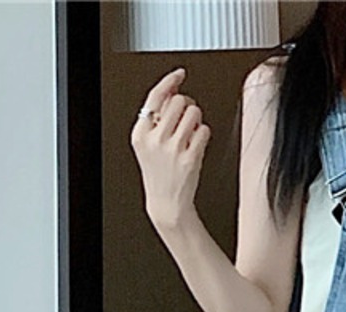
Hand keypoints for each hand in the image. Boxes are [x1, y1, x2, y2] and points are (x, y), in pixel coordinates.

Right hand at [130, 67, 211, 231]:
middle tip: (186, 118)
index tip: (180, 74)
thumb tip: (172, 91)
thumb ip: (156, 119)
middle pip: (178, 101)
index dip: (170, 81)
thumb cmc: (159, 173)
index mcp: (141, 134)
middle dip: (186, 106)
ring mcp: (173, 149)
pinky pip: (204, 130)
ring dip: (196, 119)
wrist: (167, 204)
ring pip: (194, 112)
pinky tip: (196, 145)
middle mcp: (155, 140)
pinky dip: (204, 135)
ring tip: (191, 133)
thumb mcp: (148, 145)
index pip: (156, 97)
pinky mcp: (190, 158)